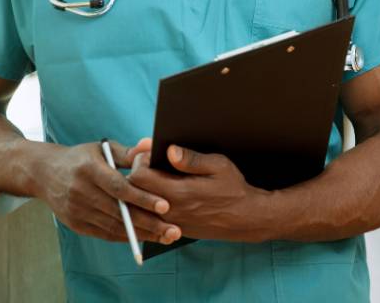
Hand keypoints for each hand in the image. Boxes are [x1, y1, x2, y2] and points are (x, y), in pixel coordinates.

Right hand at [34, 140, 180, 244]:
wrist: (45, 173)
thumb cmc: (81, 158)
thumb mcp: (102, 148)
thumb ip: (128, 152)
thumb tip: (151, 148)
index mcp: (89, 169)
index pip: (119, 187)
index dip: (142, 198)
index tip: (165, 205)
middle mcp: (80, 191)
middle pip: (119, 211)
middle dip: (149, 222)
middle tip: (173, 230)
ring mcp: (76, 210)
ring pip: (113, 226)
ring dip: (141, 234)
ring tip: (165, 236)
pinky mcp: (74, 223)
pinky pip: (104, 233)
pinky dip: (125, 237)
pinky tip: (144, 237)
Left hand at [128, 145, 271, 241]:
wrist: (246, 219)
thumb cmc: (234, 189)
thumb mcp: (218, 166)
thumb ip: (191, 159)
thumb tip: (169, 150)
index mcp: (179, 192)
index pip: (139, 176)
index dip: (140, 160)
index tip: (150, 153)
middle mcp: (170, 210)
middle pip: (133, 191)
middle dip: (137, 173)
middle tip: (149, 163)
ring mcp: (170, 223)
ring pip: (138, 207)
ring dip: (140, 191)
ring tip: (152, 177)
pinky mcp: (173, 230)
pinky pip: (149, 218)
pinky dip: (148, 205)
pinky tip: (159, 194)